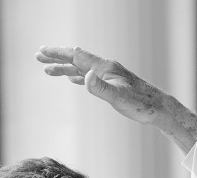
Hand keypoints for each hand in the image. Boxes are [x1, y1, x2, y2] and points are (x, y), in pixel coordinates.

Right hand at [36, 46, 196, 152]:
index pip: (76, 56)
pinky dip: (76, 76)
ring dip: (63, 68)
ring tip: (47, 70)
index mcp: (104, 68)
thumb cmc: (141, 104)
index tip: (42, 51)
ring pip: (80, 69)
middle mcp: (104, 68)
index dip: (58, 53)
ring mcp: (107, 76)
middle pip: (75, 59)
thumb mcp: (118, 98)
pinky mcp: (111, 84)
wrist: (158, 108)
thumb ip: (100, 87)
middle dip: (56, 57)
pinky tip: (72, 78)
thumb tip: (83, 76)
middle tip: (38, 56)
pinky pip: (88, 77)